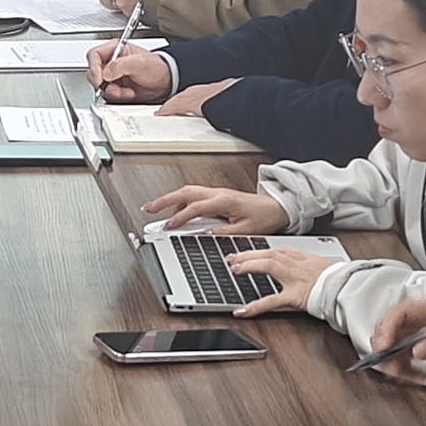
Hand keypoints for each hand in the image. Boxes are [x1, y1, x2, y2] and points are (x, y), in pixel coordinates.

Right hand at [91, 48, 178, 102]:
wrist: (165, 82)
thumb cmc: (156, 67)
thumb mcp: (140, 63)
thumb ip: (121, 65)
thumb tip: (106, 72)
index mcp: (114, 49)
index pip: (94, 55)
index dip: (94, 67)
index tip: (100, 78)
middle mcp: (110, 62)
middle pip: (93, 72)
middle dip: (104, 83)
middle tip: (115, 86)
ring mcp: (112, 76)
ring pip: (100, 86)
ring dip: (113, 91)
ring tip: (127, 90)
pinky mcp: (115, 88)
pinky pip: (108, 95)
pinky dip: (118, 97)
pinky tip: (129, 93)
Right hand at [140, 183, 280, 233]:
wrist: (276, 207)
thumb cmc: (264, 216)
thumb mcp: (245, 230)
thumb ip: (223, 232)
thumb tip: (205, 234)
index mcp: (224, 201)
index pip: (195, 208)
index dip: (179, 217)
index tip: (167, 226)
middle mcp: (218, 194)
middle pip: (185, 193)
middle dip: (164, 200)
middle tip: (149, 208)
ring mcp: (217, 193)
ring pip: (188, 191)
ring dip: (171, 198)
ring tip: (156, 207)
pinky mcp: (218, 195)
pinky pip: (195, 194)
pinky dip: (181, 200)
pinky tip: (177, 209)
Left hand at [215, 243, 339, 317]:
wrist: (349, 286)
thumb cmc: (339, 278)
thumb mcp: (322, 267)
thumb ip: (307, 266)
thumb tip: (299, 269)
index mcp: (302, 257)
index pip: (276, 249)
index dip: (259, 250)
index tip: (247, 251)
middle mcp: (296, 264)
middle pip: (268, 253)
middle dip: (248, 254)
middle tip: (232, 257)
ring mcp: (294, 279)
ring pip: (268, 266)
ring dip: (249, 266)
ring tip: (234, 270)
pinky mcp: (295, 296)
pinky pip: (271, 301)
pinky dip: (254, 306)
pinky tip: (241, 311)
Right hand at [373, 298, 425, 394]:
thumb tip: (420, 348)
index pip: (401, 312)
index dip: (387, 328)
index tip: (384, 346)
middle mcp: (425, 317)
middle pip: (392, 326)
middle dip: (385, 345)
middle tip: (387, 363)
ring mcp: (422, 331)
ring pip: (394, 341)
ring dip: (391, 357)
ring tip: (398, 371)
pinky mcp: (422, 346)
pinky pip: (401, 354)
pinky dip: (400, 365)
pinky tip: (408, 373)